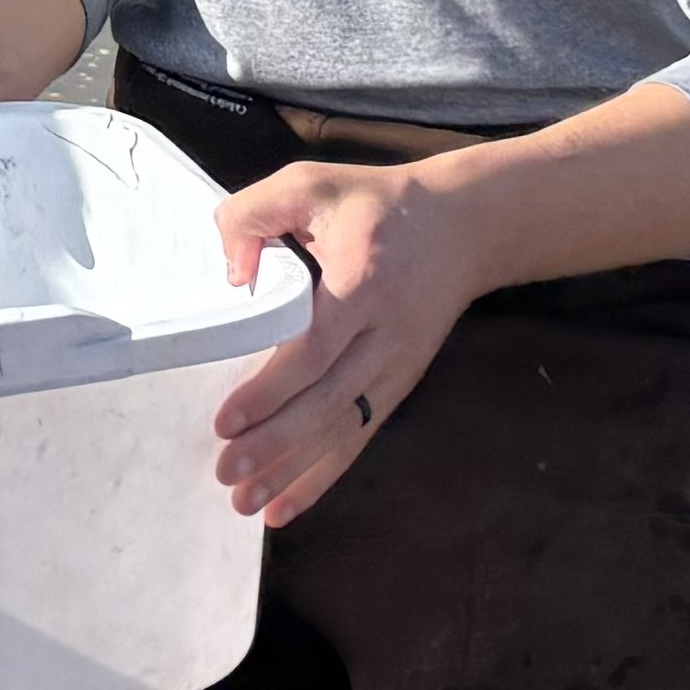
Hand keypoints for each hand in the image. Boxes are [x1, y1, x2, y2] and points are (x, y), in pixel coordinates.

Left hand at [203, 160, 502, 527]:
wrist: (463, 226)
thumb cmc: (376, 204)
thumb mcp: (312, 183)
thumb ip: (255, 215)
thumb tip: (231, 276)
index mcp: (363, 283)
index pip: (316, 348)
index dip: (272, 390)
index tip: (228, 420)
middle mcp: (387, 335)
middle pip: (328, 402)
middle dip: (274, 445)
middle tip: (225, 473)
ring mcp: (398, 366)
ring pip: (343, 430)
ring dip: (294, 472)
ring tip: (245, 504)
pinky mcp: (400, 384)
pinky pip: (359, 436)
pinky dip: (324, 475)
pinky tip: (287, 506)